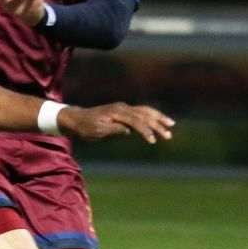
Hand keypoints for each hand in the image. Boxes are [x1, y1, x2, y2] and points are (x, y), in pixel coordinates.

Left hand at [59, 102, 175, 143]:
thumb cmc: (85, 127)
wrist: (76, 119)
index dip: (146, 131)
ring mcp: (123, 109)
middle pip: (145, 115)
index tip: (153, 141)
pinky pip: (141, 113)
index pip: (136, 121)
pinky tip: (159, 122)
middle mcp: (122, 108)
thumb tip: (129, 131)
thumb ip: (114, 130)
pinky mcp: (123, 112)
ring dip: (158, 118)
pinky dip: (151, 117)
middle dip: (158, 124)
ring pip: (145, 112)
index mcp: (117, 112)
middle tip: (169, 135)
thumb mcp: (97, 131)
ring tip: (171, 125)